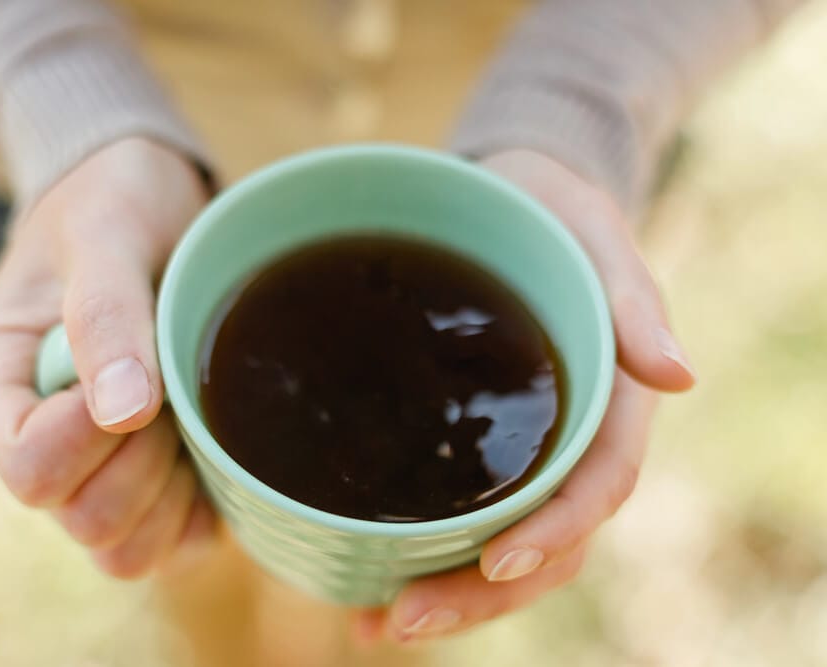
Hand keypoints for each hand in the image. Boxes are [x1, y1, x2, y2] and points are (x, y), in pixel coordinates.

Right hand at [0, 138, 215, 577]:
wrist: (147, 203)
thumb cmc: (113, 203)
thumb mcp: (106, 234)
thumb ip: (104, 314)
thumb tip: (119, 413)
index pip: (30, 470)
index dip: (94, 438)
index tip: (139, 372)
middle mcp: (32, 438)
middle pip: (85, 521)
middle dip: (147, 463)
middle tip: (175, 386)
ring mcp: (89, 466)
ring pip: (125, 549)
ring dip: (176, 494)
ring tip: (192, 413)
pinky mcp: (143, 477)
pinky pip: (171, 543)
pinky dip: (202, 512)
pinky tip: (214, 447)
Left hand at [352, 149, 695, 641]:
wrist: (508, 199)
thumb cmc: (554, 212)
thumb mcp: (591, 232)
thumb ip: (633, 297)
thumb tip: (680, 376)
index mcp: (608, 396)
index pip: (599, 483)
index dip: (556, 530)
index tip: (498, 561)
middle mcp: (569, 438)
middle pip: (548, 541)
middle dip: (482, 593)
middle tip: (403, 619)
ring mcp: (525, 449)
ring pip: (505, 545)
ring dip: (450, 594)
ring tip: (378, 623)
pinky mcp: (479, 445)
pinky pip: (464, 514)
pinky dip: (423, 553)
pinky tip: (366, 577)